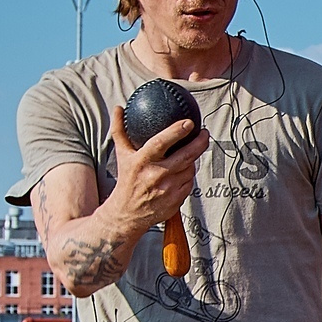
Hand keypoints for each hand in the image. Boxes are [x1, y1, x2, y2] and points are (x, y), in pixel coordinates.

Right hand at [105, 104, 207, 232]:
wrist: (128, 213)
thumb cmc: (127, 180)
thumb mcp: (121, 155)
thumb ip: (120, 131)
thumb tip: (118, 109)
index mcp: (142, 162)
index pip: (161, 143)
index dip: (176, 132)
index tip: (188, 123)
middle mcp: (156, 175)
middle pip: (186, 156)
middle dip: (199, 143)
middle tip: (204, 133)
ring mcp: (168, 189)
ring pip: (190, 168)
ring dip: (192, 160)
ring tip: (188, 154)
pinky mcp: (177, 200)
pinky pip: (190, 182)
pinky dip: (188, 174)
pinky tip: (182, 172)